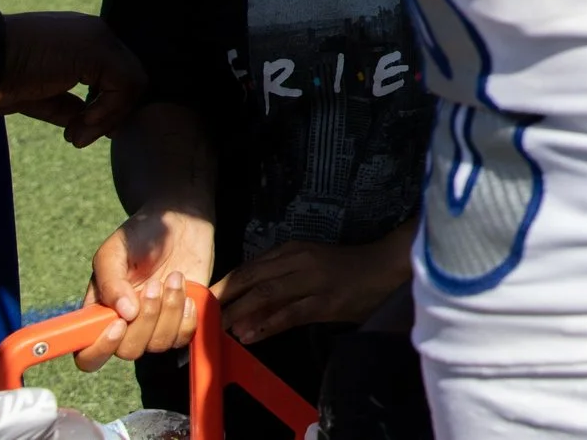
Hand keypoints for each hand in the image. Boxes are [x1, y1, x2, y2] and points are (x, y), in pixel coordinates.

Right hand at [0, 13, 144, 144]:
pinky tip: (78, 125)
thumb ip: (68, 106)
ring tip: (76, 135)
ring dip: (106, 118)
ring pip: (131, 84)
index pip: (112, 76)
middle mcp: (94, 34)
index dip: (104, 107)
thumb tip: (93, 123)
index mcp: (79, 41)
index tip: (80, 131)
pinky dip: (107, 112)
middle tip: (79, 137)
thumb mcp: (38, 95)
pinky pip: (126, 86)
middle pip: (127, 79)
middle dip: (109, 114)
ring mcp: (99, 40)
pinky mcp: (98, 52)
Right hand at [78, 209, 214, 369]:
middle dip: (146, 319)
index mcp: (99, 311)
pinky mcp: (182, 319)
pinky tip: (187, 292)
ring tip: (174, 277)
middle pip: (128, 351)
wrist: (181, 219)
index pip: (88, 353)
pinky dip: (187, 317)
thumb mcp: (115, 250)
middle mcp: (125, 325)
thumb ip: (111, 282)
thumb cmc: (142, 233)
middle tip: (155, 284)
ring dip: (169, 311)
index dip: (100, 348)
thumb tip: (124, 313)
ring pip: (158, 344)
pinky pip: (183, 337)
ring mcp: (155, 324)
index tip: (120, 323)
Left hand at [215, 230, 412, 345]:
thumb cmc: (346, 270)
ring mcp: (312, 279)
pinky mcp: (325, 300)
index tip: (201, 305)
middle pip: (250, 278)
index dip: (222, 287)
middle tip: (200, 321)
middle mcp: (298, 260)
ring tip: (218, 330)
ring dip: (239, 312)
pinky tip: (250, 336)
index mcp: (291, 250)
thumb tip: (242, 318)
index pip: (247, 268)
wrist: (385, 268)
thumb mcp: (309, 270)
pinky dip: (267, 324)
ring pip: (265, 293)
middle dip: (223, 300)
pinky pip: (290, 312)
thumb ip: (278, 290)